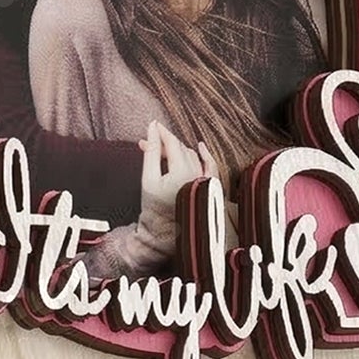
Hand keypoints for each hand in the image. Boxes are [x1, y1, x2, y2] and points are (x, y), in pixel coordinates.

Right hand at [136, 120, 206, 249]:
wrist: (163, 233)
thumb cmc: (154, 209)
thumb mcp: (147, 178)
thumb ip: (150, 152)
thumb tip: (152, 129)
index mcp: (182, 172)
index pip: (172, 143)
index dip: (161, 132)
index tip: (152, 125)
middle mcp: (198, 174)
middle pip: (181, 149)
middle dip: (164, 143)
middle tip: (146, 144)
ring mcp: (206, 181)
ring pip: (192, 156)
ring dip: (178, 150)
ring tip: (161, 153)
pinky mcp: (210, 187)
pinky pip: (211, 166)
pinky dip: (206, 156)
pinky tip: (200, 147)